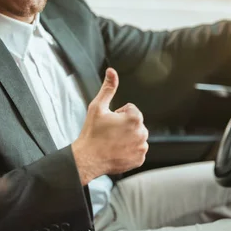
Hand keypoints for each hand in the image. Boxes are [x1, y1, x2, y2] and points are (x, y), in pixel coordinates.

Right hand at [72, 68, 148, 185]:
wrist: (87, 158)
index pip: (131, 110)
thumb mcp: (98, 107)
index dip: (118, 114)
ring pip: (137, 136)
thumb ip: (108, 88)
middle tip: (109, 132)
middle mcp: (143, 133)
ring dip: (128, 137)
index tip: (109, 122)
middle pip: (135, 123)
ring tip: (112, 142)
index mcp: (135, 118)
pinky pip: (137, 150)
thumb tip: (112, 71)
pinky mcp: (139, 159)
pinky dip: (129, 150)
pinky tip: (117, 151)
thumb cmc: (92, 133)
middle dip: (124, 125)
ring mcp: (142, 147)